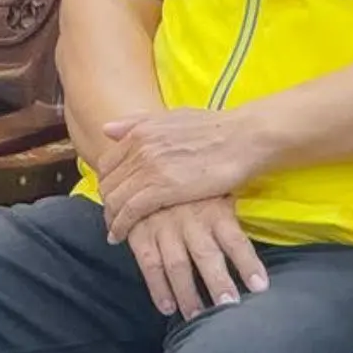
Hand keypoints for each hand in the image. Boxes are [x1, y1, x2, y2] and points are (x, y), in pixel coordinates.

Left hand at [98, 107, 267, 240]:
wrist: (245, 138)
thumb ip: (141, 122)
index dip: (109, 181)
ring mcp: (148, 169)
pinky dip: (120, 226)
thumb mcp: (177, 116)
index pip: (108, 162)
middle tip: (114, 215)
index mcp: (141, 131)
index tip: (116, 194)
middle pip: (107, 183)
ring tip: (116, 229)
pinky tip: (120, 236)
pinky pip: (128, 212)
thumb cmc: (218, 127)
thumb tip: (107, 128)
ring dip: (111, 217)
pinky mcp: (160, 190)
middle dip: (107, 202)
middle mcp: (139, 148)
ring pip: (114, 199)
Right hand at [125, 196, 268, 320]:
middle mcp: (192, 222)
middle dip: (218, 284)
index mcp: (215, 210)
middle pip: (207, 257)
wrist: (148, 163)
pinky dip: (158, 289)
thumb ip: (233, 209)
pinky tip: (168, 308)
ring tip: (198, 316)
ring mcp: (165, 229)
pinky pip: (150, 266)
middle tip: (229, 307)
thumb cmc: (194, 182)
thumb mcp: (219, 187)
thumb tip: (265, 221)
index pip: (236, 240)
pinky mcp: (141, 235)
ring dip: (188, 294)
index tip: (260, 287)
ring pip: (178, 266)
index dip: (248, 264)